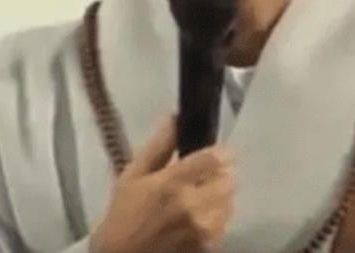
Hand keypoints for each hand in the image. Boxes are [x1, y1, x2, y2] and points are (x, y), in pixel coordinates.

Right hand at [91, 115, 234, 252]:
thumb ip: (158, 146)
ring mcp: (204, 229)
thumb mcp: (132, 176)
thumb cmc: (124, 215)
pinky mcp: (209, 246)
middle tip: (203, 178)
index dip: (219, 152)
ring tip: (198, 200)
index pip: (215, 158)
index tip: (214, 152)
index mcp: (172, 183)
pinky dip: (217, 219)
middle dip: (219, 175)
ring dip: (220, 197)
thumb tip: (176, 116)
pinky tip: (197, 220)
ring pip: (230, 202)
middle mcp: (193, 205)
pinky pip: (225, 224)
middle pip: (229, 179)